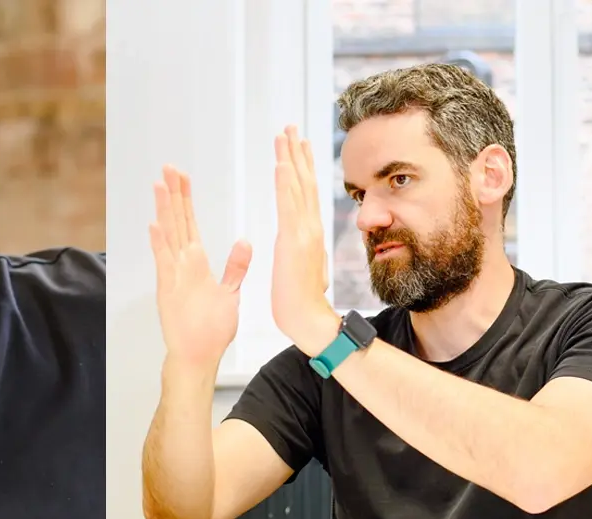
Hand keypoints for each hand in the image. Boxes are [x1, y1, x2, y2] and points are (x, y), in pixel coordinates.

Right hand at [150, 165, 252, 367]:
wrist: (198, 354)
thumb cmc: (210, 328)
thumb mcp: (230, 293)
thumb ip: (235, 267)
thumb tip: (245, 242)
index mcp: (195, 263)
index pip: (190, 223)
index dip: (185, 198)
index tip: (182, 177)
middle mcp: (181, 264)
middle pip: (177, 222)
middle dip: (173, 194)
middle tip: (168, 168)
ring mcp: (173, 275)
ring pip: (169, 235)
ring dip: (163, 211)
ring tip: (159, 186)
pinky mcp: (169, 289)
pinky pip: (165, 263)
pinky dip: (159, 245)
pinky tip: (155, 225)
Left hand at [270, 126, 341, 354]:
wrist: (306, 318)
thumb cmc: (301, 298)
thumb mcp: (303, 266)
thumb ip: (305, 250)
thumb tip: (306, 245)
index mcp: (309, 231)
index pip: (304, 191)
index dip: (301, 166)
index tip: (297, 144)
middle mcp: (310, 226)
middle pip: (304, 181)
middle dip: (297, 152)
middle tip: (291, 126)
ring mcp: (303, 232)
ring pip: (297, 186)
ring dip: (290, 158)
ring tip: (284, 133)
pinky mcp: (293, 241)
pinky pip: (288, 206)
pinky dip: (285, 183)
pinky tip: (281, 164)